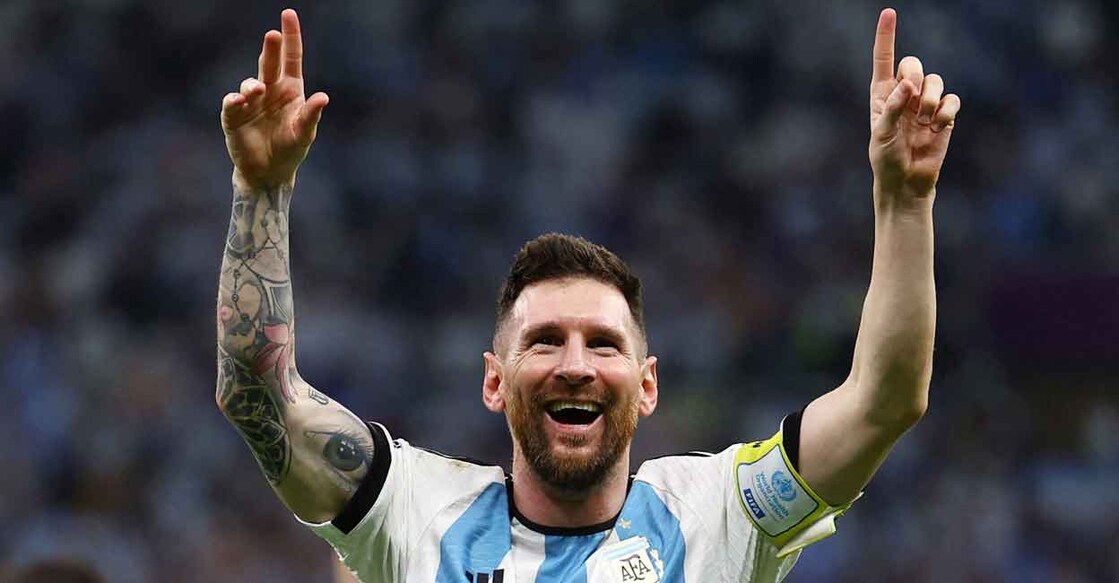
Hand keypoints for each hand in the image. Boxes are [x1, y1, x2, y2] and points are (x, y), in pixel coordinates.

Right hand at [221, 9, 327, 190]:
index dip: (291, 36)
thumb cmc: (290, 150)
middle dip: (270, 49)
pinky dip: (235, 100)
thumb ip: (311, 115)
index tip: (288, 14)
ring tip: (258, 90)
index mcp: (290, 90)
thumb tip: (323, 97)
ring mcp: (250, 102)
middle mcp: (270, 90)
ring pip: (250, 83)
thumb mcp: (304, 133)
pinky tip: (240, 100)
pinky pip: (232, 103)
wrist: (269, 173)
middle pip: (269, 64)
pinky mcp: (233, 117)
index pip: (291, 57)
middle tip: (272, 35)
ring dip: (253, 84)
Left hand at [868, 9, 960, 203]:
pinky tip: (938, 126)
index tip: (888, 12)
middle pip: (914, 64)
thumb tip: (908, 84)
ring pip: (936, 80)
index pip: (884, 60)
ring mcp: (925, 104)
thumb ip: (892, 107)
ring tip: (924, 120)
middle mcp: (904, 94)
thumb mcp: (881, 135)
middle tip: (911, 99)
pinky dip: (947, 111)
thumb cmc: (886, 160)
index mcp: (882, 94)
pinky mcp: (944, 116)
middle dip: (914, 76)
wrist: (906, 183)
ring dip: (930, 98)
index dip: (886, 36)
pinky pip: (952, 99)